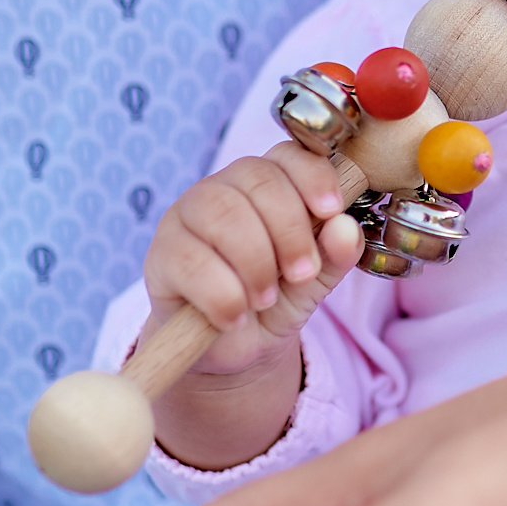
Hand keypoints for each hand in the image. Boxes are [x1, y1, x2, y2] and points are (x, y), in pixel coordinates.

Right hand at [142, 141, 364, 468]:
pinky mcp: (161, 257)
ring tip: (266, 298)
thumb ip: (334, 255)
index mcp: (264, 185)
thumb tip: (345, 228)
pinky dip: (223, 295)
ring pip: (222, 213)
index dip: (312, 176)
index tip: (331, 210)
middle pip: (257, 179)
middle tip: (301, 274)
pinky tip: (235, 316)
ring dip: (256, 262)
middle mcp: (221, 189)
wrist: (229, 350)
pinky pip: (191, 262)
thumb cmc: (273, 301)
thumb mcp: (313, 282)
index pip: (288, 155)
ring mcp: (185, 218)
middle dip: (290, 230)